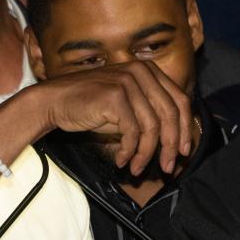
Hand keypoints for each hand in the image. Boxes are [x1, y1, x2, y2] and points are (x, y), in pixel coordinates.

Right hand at [41, 61, 192, 176]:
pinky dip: (130, 151)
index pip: (180, 100)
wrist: (54, 101)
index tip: (184, 151)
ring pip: (152, 126)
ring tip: (138, 169)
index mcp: (147, 70)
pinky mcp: (114, 96)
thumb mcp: (125, 105)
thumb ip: (149, 113)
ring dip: (147, 154)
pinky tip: (123, 161)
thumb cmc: (89, 105)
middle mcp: (140, 72)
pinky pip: (132, 131)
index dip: (186, 129)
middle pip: (171, 114)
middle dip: (172, 146)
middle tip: (167, 167)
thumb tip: (175, 139)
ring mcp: (127, 82)